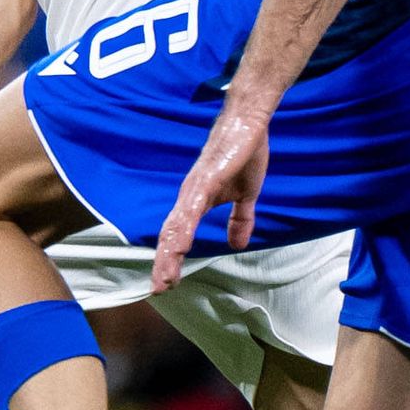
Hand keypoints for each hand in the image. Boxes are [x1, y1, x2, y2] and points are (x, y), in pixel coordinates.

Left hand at [147, 95, 271, 294]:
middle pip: (171, 235)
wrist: (249, 120)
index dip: (171, 258)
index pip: (179, 235)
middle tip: (159, 289)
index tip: (168, 283)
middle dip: (164, 263)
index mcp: (197, 200)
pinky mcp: (207, 179)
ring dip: (169, 254)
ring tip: (165, 278)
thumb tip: (237, 245)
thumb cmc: (246, 152)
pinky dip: (183, 230)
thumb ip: (240, 219)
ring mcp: (196, 188)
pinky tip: (178, 247)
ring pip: (176, 226)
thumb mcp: (247, 194)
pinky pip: (191, 209)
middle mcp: (189, 196)